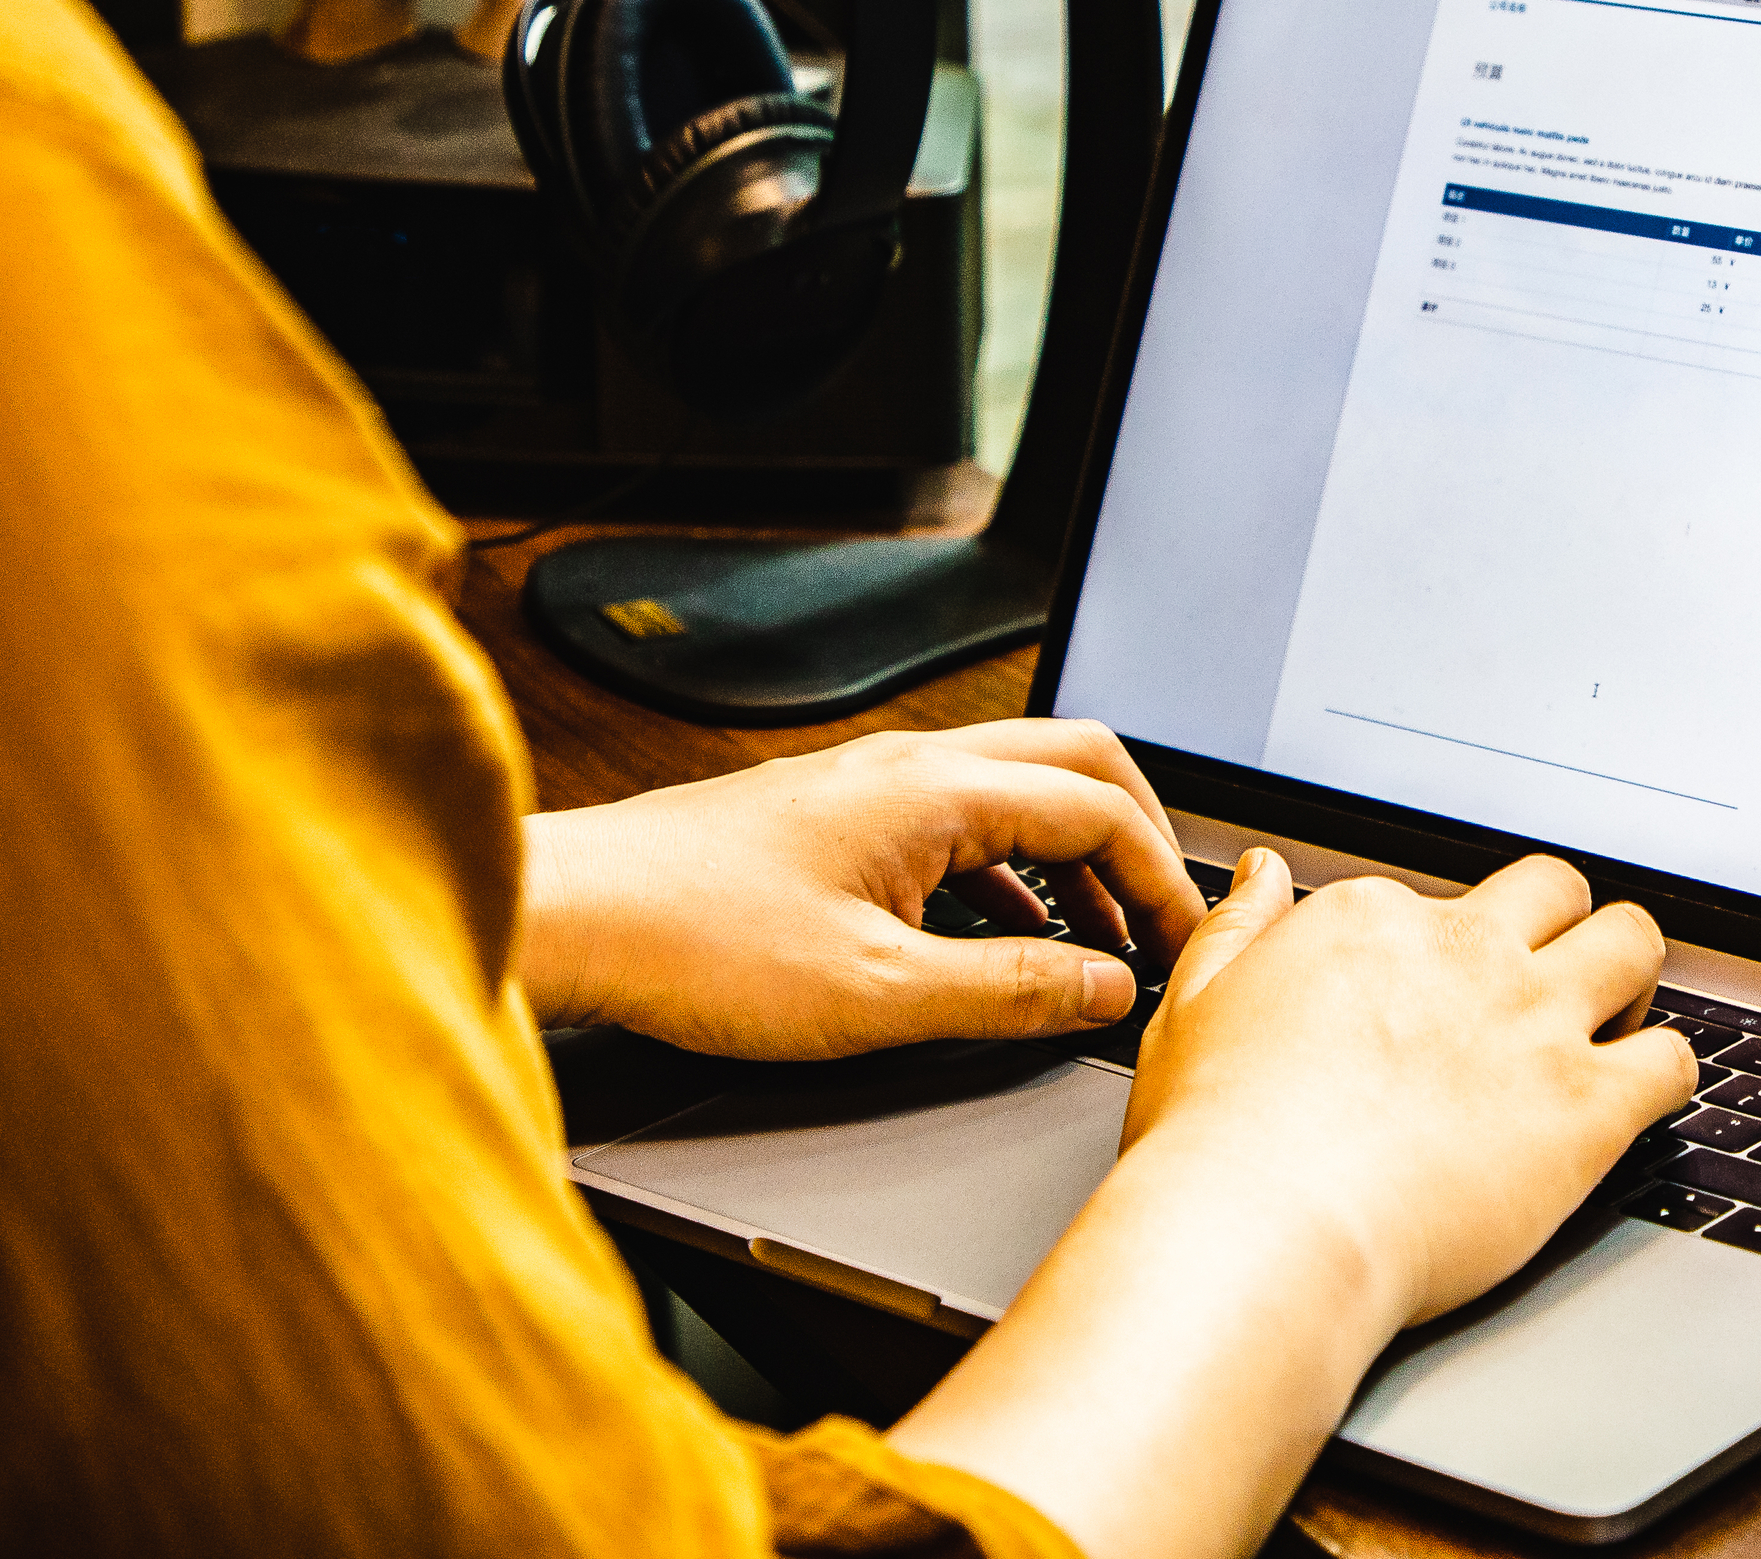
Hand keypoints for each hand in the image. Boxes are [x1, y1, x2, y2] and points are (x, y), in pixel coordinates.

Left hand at [513, 721, 1205, 1057]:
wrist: (574, 919)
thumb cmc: (695, 945)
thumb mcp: (878, 996)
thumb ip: (1009, 992)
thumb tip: (1104, 990)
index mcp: (936, 790)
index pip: (1102, 807)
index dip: (1164, 877)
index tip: (1186, 944)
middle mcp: (908, 766)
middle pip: (1075, 763)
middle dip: (1136, 838)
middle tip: (1162, 918)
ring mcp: (867, 786)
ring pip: (1012, 790)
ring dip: (1070, 858)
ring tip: (1093, 942)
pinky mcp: (830, 820)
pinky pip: (957, 820)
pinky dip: (1008, 870)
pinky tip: (999, 937)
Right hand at [1126, 848, 1696, 1326]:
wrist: (1265, 1229)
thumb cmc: (1219, 1139)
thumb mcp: (1192, 1004)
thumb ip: (1239, 927)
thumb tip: (1267, 874)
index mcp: (1374, 922)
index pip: (1445, 902)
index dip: (1448, 953)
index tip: (1436, 999)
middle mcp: (1464, 954)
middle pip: (1558, 890)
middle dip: (1566, 926)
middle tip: (1552, 982)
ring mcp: (1532, 1024)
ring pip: (1635, 943)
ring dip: (1631, 976)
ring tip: (1611, 1022)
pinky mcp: (1585, 1107)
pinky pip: (1674, 1059)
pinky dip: (1667, 1072)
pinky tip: (1636, 1099)